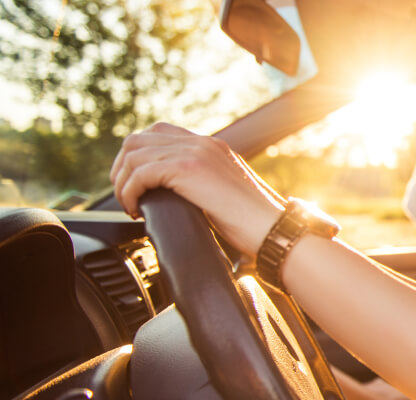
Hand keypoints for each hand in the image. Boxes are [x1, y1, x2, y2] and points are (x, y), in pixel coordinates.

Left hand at [110, 122, 284, 255]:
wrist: (274, 229)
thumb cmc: (254, 224)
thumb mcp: (225, 194)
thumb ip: (203, 185)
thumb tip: (175, 198)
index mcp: (211, 146)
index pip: (159, 133)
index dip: (137, 157)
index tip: (134, 184)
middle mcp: (202, 142)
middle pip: (138, 139)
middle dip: (122, 168)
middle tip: (125, 196)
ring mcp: (196, 152)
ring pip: (134, 154)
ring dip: (122, 182)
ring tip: (129, 205)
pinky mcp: (189, 168)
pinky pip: (140, 173)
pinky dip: (129, 192)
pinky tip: (135, 210)